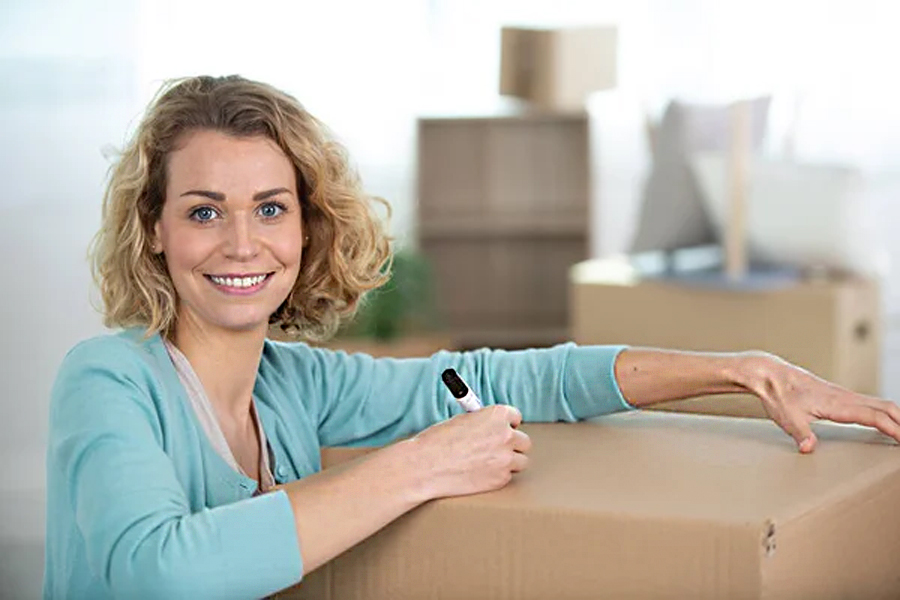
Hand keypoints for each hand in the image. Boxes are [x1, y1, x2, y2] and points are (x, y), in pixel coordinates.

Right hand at [410, 404, 530, 499]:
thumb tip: (491, 427)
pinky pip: (508, 477)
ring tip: (490, 463)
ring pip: (520, 461)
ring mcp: (506, 459)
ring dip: (509, 461)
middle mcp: (506, 435)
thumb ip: (482, 423)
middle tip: (498, 448)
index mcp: (496, 415)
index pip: (515, 416)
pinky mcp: (501, 479)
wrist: (426, 466)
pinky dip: (498, 476)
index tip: (502, 428)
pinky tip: (481, 474)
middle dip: (512, 444)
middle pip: (523, 441)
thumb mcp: (462, 421)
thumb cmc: (437, 442)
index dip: (507, 424)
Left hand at [744, 352, 899, 452]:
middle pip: (886, 407)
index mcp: (837, 404)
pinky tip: (885, 421)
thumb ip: (800, 434)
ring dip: (897, 416)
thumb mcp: (787, 418)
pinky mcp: (838, 396)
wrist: (769, 375)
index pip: (875, 417)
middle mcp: (845, 397)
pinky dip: (884, 412)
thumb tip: (808, 448)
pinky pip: (869, 403)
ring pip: (879, 403)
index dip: (895, 430)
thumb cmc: (778, 395)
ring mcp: (843, 395)